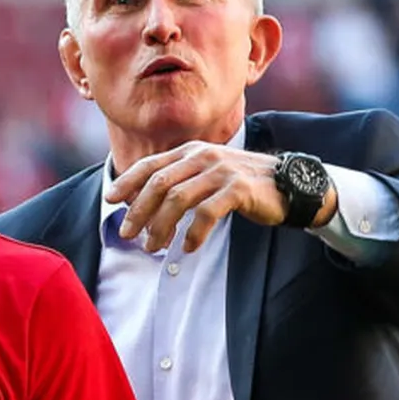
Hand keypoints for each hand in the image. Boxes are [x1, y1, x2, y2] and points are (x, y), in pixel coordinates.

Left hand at [109, 143, 339, 254]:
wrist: (287, 185)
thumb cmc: (241, 185)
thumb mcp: (207, 177)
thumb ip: (179, 183)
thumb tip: (142, 205)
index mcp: (192, 151)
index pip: (151, 165)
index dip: (127, 181)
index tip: (110, 199)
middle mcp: (203, 156)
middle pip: (159, 183)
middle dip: (138, 211)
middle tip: (128, 234)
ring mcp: (221, 171)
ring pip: (178, 199)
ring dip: (161, 226)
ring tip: (153, 247)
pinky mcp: (238, 189)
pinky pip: (207, 212)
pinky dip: (193, 232)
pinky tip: (188, 248)